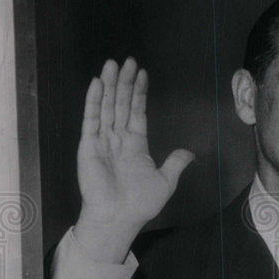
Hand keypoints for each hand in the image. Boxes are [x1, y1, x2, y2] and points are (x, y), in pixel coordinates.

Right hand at [74, 58, 193, 262]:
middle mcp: (118, 140)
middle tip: (127, 60)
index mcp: (135, 146)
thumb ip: (175, 163)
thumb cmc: (139, 205)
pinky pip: (91, 120)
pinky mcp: (89, 146)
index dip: (139, 93)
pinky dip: (94, 101)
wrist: (119, 218)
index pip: (136, 112)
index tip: (142, 74)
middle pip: (121, 104)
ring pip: (107, 107)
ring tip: (113, 64)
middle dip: (125, 82)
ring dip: (110, 85)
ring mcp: (102, 142)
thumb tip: (189, 153)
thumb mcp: (165, 182)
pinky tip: (97, 84)